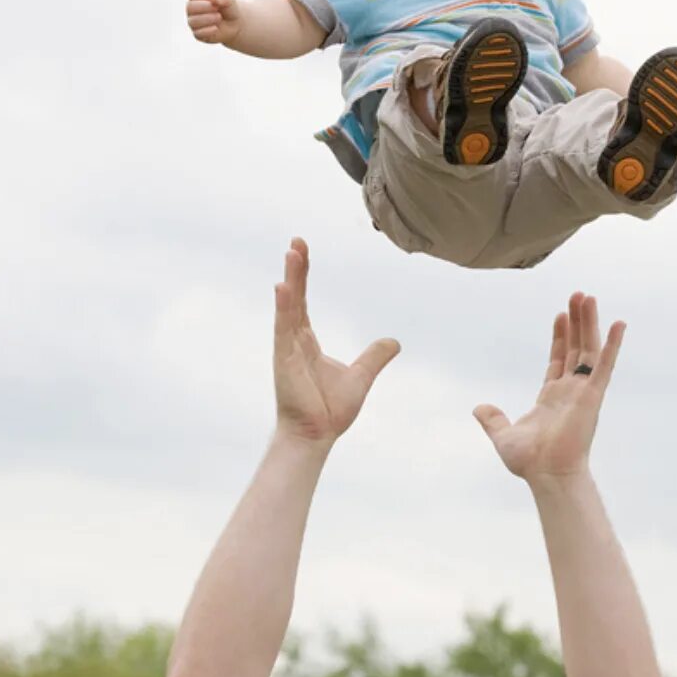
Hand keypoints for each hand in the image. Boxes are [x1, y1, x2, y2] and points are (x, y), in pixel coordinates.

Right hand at [184, 0, 243, 46]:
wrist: (235, 24)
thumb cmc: (228, 7)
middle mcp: (192, 8)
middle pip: (190, 7)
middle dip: (204, 7)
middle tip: (217, 8)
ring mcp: (194, 22)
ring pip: (193, 21)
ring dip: (207, 19)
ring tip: (219, 17)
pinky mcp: (198, 34)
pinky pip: (198, 33)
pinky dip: (208, 30)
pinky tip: (216, 28)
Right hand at [274, 239, 399, 445]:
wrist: (316, 434)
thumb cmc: (330, 410)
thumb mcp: (361, 376)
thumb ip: (375, 357)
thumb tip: (394, 342)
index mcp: (307, 341)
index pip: (303, 300)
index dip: (303, 275)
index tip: (301, 250)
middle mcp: (293, 340)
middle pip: (295, 296)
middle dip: (296, 269)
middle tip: (296, 242)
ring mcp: (287, 349)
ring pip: (288, 307)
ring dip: (291, 279)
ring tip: (292, 252)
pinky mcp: (284, 360)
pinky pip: (283, 329)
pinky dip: (283, 307)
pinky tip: (283, 287)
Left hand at [474, 293, 624, 480]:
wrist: (546, 474)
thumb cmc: (530, 461)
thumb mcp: (503, 435)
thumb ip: (493, 420)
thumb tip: (479, 408)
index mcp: (552, 397)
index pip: (559, 359)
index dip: (560, 336)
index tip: (560, 314)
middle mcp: (570, 391)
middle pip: (577, 348)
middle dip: (577, 321)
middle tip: (577, 295)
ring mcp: (583, 391)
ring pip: (589, 349)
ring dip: (590, 323)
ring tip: (587, 297)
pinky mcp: (593, 396)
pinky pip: (604, 365)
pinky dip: (613, 345)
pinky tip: (619, 323)